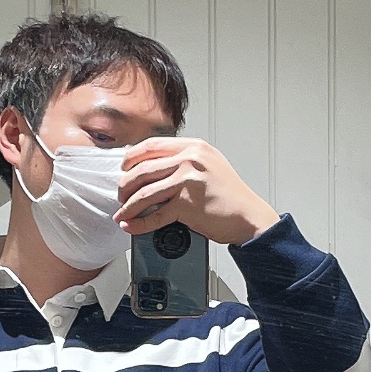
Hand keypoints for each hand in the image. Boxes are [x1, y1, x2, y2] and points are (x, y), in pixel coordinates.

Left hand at [116, 137, 278, 247]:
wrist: (249, 216)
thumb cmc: (230, 195)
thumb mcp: (210, 165)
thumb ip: (185, 160)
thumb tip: (152, 167)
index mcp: (194, 147)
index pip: (152, 146)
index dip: (131, 157)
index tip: (124, 168)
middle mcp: (190, 161)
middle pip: (143, 170)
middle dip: (125, 186)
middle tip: (121, 196)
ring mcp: (188, 182)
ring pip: (144, 193)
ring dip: (128, 207)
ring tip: (123, 214)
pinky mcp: (187, 205)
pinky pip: (155, 215)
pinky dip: (139, 223)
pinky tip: (132, 226)